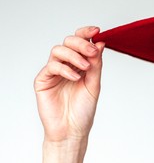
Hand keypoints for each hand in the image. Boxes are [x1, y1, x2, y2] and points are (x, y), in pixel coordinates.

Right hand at [34, 26, 104, 162]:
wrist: (72, 131)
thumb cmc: (83, 111)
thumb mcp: (94, 85)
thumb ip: (96, 65)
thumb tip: (100, 43)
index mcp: (80, 65)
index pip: (81, 43)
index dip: (87, 33)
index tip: (97, 31)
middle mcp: (67, 66)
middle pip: (69, 42)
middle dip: (81, 43)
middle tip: (92, 52)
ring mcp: (54, 72)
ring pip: (58, 50)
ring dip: (74, 55)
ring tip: (85, 67)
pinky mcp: (43, 80)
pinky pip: (52, 66)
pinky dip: (65, 69)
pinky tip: (75, 78)